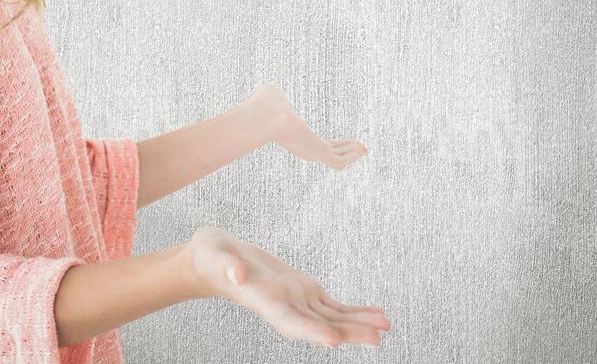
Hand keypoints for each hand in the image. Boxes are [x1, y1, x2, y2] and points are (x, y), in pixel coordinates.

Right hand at [182, 225, 390, 346]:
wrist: (213, 259)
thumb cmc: (211, 257)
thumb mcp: (215, 255)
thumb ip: (226, 265)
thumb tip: (238, 271)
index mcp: (263, 302)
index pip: (290, 322)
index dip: (312, 332)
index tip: (334, 340)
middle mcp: (283, 307)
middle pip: (318, 325)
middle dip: (347, 332)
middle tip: (377, 338)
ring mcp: (295, 300)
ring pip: (330, 317)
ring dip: (357, 324)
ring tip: (385, 327)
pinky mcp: (302, 290)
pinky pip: (331, 305)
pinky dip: (352, 311)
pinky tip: (373, 315)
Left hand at [252, 82, 368, 170]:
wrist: (266, 115)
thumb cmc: (266, 104)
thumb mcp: (272, 96)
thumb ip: (274, 95)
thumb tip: (270, 89)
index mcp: (297, 136)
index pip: (318, 142)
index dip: (332, 141)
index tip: (342, 141)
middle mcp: (305, 147)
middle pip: (331, 151)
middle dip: (346, 149)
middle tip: (361, 148)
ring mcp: (312, 151)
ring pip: (337, 158)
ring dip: (352, 154)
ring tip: (365, 149)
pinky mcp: (317, 153)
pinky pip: (338, 161)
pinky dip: (351, 157)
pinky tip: (362, 150)